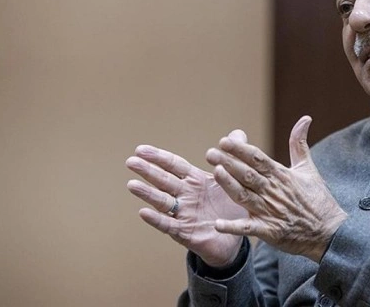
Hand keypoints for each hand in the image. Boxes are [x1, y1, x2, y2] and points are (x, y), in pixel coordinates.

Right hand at [125, 133, 247, 266]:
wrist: (238, 235)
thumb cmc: (234, 204)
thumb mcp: (236, 180)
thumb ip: (233, 158)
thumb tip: (238, 133)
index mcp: (196, 180)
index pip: (174, 165)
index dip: (158, 157)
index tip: (140, 149)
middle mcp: (186, 195)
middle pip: (164, 180)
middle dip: (147, 171)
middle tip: (131, 161)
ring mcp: (184, 213)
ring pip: (162, 201)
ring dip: (147, 193)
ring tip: (132, 184)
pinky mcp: (185, 232)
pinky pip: (169, 225)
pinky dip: (156, 219)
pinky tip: (144, 212)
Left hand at [206, 116, 347, 261]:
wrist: (329, 232)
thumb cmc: (318, 199)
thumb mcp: (308, 168)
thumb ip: (299, 144)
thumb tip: (305, 118)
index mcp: (281, 175)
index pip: (258, 158)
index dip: (241, 149)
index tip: (224, 141)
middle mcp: (273, 191)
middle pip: (247, 174)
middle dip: (228, 163)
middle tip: (210, 153)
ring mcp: (270, 211)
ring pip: (245, 196)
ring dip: (229, 185)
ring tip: (215, 173)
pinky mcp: (269, 231)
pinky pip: (248, 228)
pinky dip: (233, 227)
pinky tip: (217, 224)